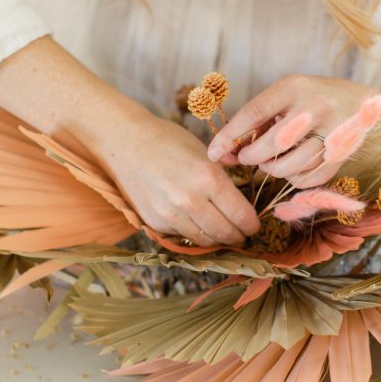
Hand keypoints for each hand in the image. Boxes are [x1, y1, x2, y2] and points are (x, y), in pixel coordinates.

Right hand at [91, 109, 259, 246]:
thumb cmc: (169, 141)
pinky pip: (183, 237)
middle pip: (225, 233)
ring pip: (205, 240)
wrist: (126, 142)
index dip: (252, 224)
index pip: (241, 215)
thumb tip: (243, 204)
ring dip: (217, 240)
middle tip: (242, 235)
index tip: (254, 226)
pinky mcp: (154, 222)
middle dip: (238, 237)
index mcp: (208, 178)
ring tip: (223, 233)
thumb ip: (224, 180)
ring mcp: (169, 214)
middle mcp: (189, 200)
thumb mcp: (205, 154)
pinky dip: (194, 234)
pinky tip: (198, 224)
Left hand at [207, 74, 378, 187]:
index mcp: (293, 87)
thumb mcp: (285, 96)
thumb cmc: (311, 98)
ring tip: (271, 162)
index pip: (253, 114)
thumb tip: (222, 153)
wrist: (363, 102)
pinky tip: (294, 168)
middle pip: (271, 144)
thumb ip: (255, 121)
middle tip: (248, 158)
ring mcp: (331, 132)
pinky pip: (308, 179)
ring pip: (289, 167)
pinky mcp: (342, 154)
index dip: (230, 136)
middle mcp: (313, 108)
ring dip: (273, 170)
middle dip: (252, 158)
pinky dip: (295, 180)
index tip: (214, 153)